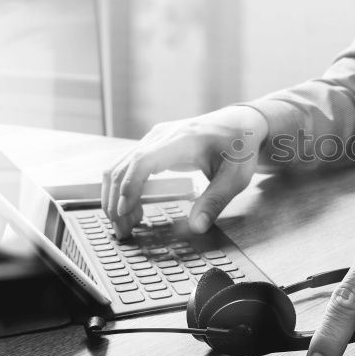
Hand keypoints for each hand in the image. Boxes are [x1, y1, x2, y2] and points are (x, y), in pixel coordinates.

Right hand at [102, 106, 267, 237]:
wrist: (240, 124)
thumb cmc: (239, 148)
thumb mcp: (235, 177)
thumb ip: (215, 201)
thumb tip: (197, 227)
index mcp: (183, 139)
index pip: (144, 160)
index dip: (129, 186)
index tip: (124, 212)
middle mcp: (162, 135)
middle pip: (124, 165)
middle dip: (116, 200)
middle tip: (122, 231)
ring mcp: (154, 138)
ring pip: (120, 166)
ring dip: (114, 196)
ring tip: (126, 225)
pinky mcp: (152, 145)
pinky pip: (127, 166)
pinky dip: (122, 188)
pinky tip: (131, 209)